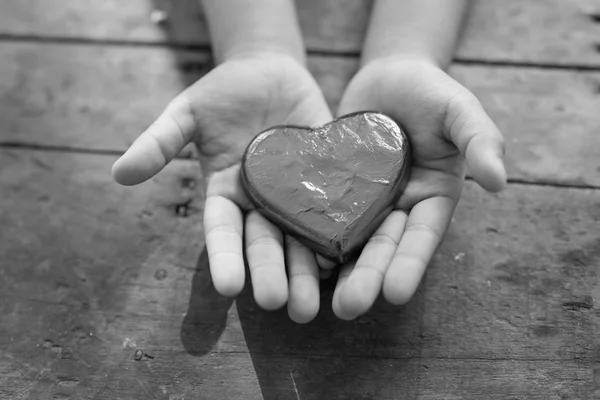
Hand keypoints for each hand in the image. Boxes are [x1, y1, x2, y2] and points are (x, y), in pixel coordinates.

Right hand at [112, 53, 332, 322]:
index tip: (228, 287)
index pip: (223, 231)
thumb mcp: (187, 112)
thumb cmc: (222, 90)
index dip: (225, 258)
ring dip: (306, 270)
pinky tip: (349, 258)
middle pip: (265, 243)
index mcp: (225, 193)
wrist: (269, 70)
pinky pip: (335, 208)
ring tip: (312, 304)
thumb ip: (159, 142)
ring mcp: (294, 194)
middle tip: (278, 304)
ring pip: (299, 237)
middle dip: (271, 272)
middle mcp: (259, 202)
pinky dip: (340, 233)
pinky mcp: (326, 179)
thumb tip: (119, 173)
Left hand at [330, 58, 506, 319]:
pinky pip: (322, 214)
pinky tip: (295, 259)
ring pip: (351, 240)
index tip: (395, 293)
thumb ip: (481, 140)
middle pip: (382, 247)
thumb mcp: (459, 109)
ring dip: (338, 269)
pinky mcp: (336, 190)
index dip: (409, 264)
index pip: (421, 236)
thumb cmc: (431, 91)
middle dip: (368, 277)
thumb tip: (499, 182)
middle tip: (348, 308)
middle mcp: (399, 208)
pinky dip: (312, 236)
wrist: (389, 77)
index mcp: (432, 198)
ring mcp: (365, 201)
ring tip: (321, 300)